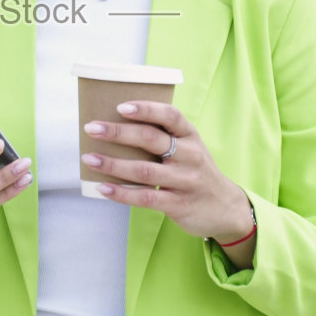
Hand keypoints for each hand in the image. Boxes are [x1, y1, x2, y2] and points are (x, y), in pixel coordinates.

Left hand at [81, 101, 253, 245]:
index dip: (146, 109)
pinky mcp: (179, 204)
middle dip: (118, 133)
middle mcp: (191, 155)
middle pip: (151, 139)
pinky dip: (122, 193)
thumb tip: (118, 125)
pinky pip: (146, 197)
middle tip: (92, 128)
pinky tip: (102, 188)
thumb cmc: (197, 172)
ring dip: (113, 163)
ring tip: (89, 158)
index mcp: (191, 136)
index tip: (120, 107)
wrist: (226, 209)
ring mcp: (186, 181)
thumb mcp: (190, 149)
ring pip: (144, 170)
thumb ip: (165, 137)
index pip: (170, 115)